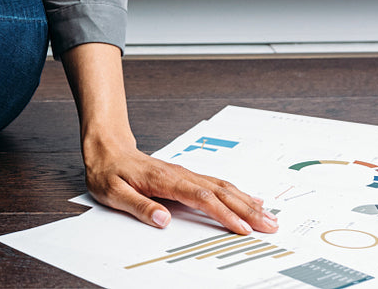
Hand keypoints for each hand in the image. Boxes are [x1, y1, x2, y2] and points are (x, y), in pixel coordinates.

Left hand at [83, 135, 277, 235]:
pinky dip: (238, 194)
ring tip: (268, 217)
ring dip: (247, 202)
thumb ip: (138, 206)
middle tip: (270, 226)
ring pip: (223, 187)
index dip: (224, 214)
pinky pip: (217, 185)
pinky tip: (250, 201)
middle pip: (221, 192)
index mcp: (165, 180)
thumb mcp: (113, 192)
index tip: (241, 229)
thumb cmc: (108, 171)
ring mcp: (185, 174)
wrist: (107, 149)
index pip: (202, 198)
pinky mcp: (186, 176)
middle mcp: (180, 175)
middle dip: (248, 210)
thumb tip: (163, 220)